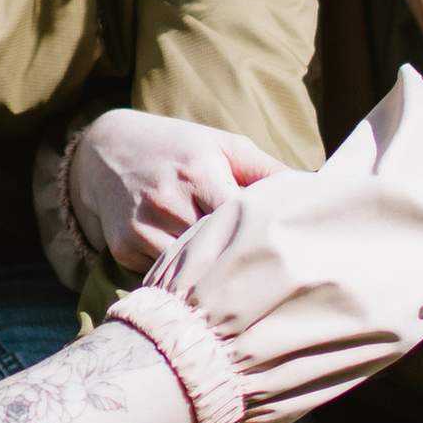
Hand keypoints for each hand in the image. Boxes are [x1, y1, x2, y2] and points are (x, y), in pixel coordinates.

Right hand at [69, 107, 286, 280]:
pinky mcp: (123, 249)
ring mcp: (142, 229)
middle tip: (266, 274)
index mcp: (199, 172)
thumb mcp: (224, 145)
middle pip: (219, 252)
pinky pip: (164, 276)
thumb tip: (315, 192)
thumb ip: (268, 170)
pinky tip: (190, 266)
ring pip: (192, 272)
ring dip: (211, 275)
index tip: (281, 253)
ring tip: (230, 273)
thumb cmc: (179, 147)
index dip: (262, 239)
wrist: (106, 150)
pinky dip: (180, 276)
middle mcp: (167, 202)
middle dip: (241, 262)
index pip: (242, 220)